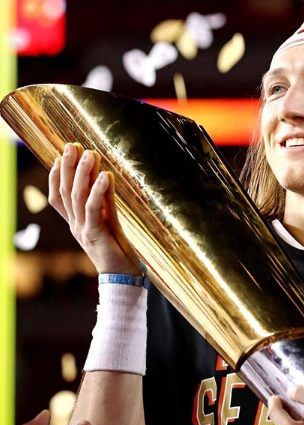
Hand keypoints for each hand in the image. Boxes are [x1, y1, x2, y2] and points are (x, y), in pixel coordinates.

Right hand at [48, 143, 140, 274]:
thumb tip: (103, 176)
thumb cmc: (117, 249)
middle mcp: (75, 225)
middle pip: (66, 192)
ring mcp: (83, 230)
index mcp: (76, 223)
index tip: (60, 156)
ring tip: (90, 154)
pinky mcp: (96, 235)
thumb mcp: (108, 221)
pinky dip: (98, 191)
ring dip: (83, 174)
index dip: (56, 177)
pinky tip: (105, 176)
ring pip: (77, 197)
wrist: (123, 277)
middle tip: (72, 145)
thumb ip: (104, 201)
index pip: (58, 197)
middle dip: (69, 167)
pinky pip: (94, 209)